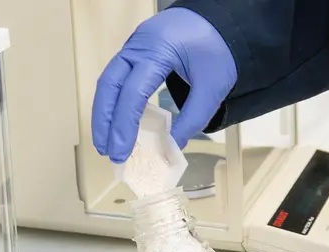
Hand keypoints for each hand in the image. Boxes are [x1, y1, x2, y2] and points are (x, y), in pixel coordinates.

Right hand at [92, 8, 236, 162]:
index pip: (132, 92)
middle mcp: (139, 44)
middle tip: (107, 151)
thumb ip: (192, 119)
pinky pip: (119, 76)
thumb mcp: (212, 87)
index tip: (121, 153)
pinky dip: (116, 100)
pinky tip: (118, 121)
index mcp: (158, 49)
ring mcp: (135, 45)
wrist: (223, 21)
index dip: (124, 126)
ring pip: (109, 80)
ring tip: (107, 142)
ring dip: (106, 112)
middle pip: (109, 85)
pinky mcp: (136, 50)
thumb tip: (171, 147)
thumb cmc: (219, 49)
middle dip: (105, 120)